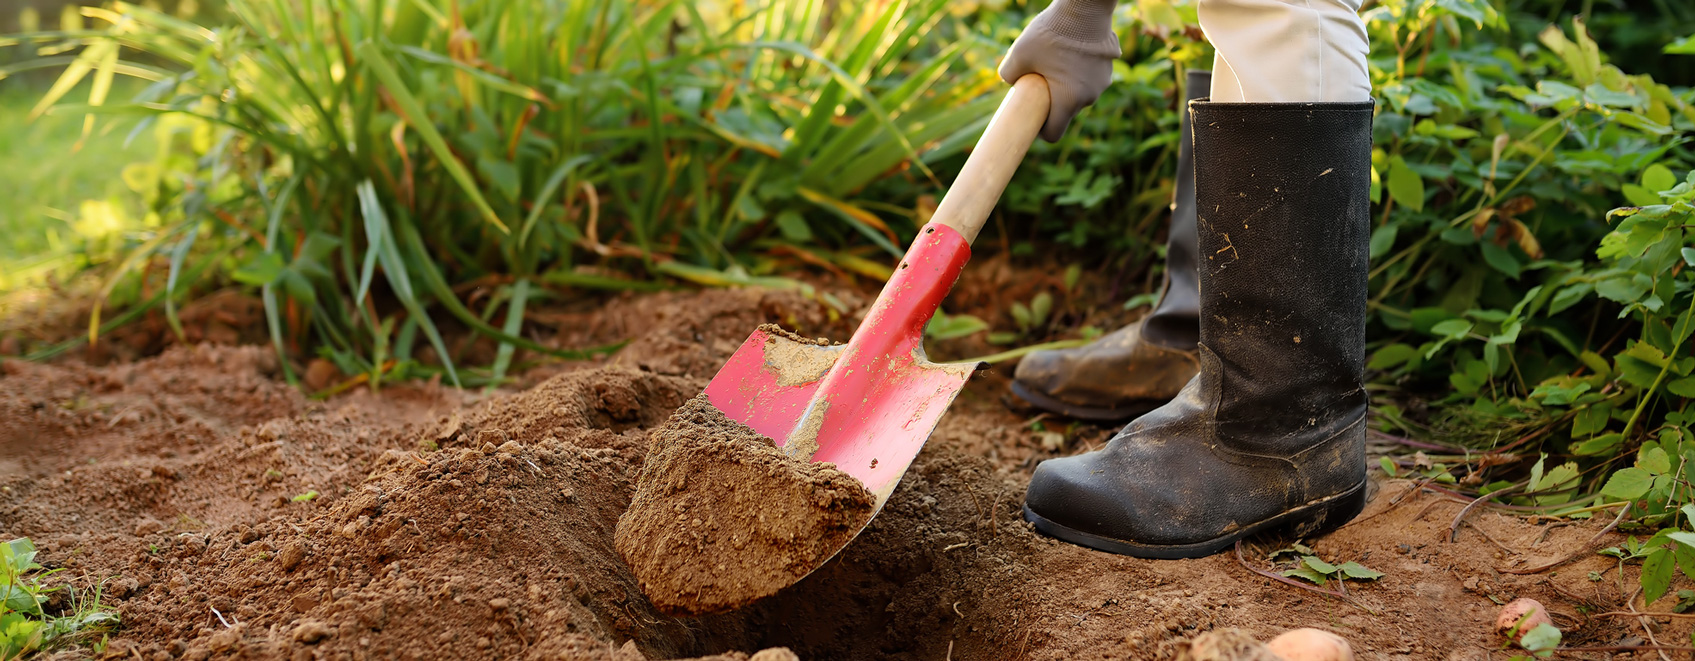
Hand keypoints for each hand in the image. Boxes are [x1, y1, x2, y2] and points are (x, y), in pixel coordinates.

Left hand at [998, 0, 1120, 142]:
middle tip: (1040, 82)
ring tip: (1055, 63)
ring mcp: (1102, 82)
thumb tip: (1010, 82)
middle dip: (1053, 102)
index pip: (1054, 134)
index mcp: (1067, 101)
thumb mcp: (1018, 54)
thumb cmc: (1050, 34)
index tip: (1034, 118)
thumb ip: (1008, 75)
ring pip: (1079, 93)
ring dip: (1068, 86)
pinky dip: (1080, 72)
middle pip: (1066, 111)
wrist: (1084, 9)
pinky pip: (1090, 77)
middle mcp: (1088, 97)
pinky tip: (1071, 52)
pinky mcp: (1109, 67)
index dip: (1041, 130)